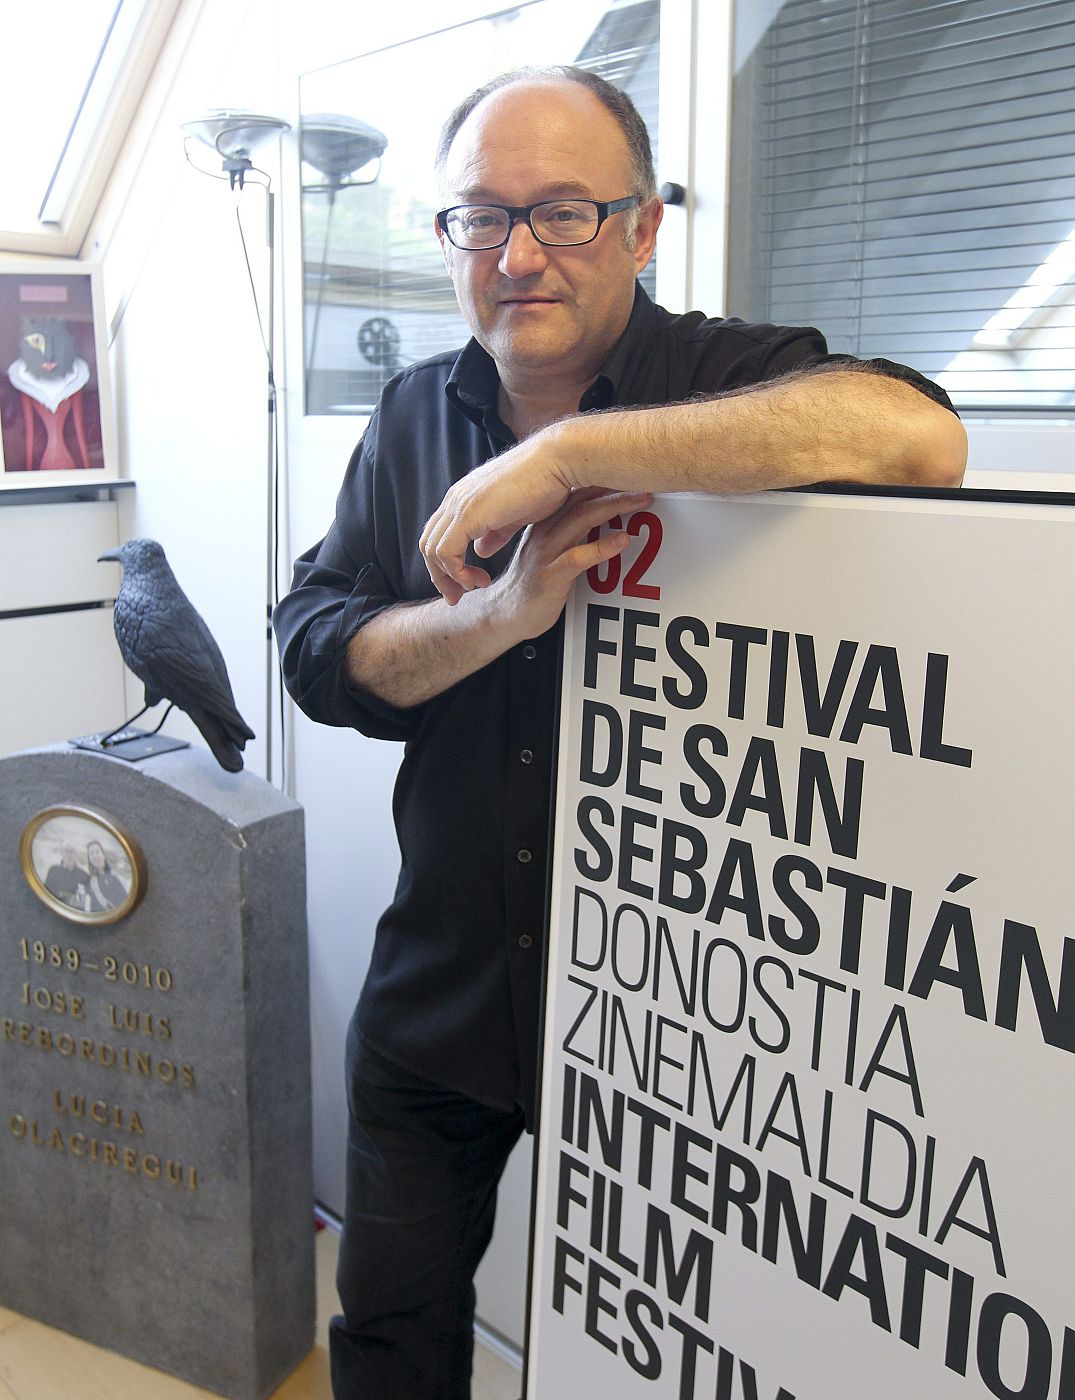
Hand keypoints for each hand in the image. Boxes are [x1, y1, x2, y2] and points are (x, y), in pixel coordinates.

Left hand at [420, 432, 580, 602]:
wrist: (557, 462)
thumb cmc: (545, 483)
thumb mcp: (515, 516)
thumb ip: (495, 534)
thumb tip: (481, 550)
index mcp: (465, 497)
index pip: (439, 534)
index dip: (446, 563)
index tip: (466, 583)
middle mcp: (456, 499)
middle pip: (428, 543)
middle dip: (439, 575)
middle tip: (457, 596)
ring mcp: (459, 505)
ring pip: (432, 550)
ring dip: (447, 577)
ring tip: (469, 589)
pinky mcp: (468, 514)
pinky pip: (446, 552)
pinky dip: (455, 572)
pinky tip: (474, 580)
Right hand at [480, 487, 651, 639]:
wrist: (504, 616)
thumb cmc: (533, 583)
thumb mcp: (550, 550)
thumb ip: (572, 533)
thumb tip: (605, 518)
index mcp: (544, 522)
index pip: (574, 492)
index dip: (602, 478)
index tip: (628, 470)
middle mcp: (543, 532)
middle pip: (580, 499)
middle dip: (614, 488)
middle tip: (644, 482)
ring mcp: (544, 553)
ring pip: (580, 520)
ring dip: (613, 508)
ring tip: (639, 502)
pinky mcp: (548, 577)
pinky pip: (576, 557)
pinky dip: (602, 547)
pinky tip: (622, 540)